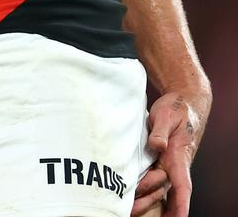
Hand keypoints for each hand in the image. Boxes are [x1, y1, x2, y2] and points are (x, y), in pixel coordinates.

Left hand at [132, 90, 209, 216]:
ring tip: (127, 209)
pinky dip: (144, 190)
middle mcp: (174, 165)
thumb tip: (157, 145)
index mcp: (179, 156)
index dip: (181, 203)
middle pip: (163, 190)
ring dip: (144, 199)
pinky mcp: (158, 161)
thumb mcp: (167, 115)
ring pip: (157, 188)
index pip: (182, 184)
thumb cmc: (176, 109)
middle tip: (130, 209)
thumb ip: (161, 131)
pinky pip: (152, 180)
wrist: (182, 102)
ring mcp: (166, 164)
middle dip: (149, 201)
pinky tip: (130, 197)